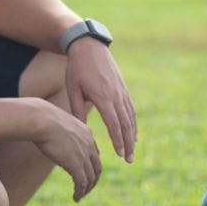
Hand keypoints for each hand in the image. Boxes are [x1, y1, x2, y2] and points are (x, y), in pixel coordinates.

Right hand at [31, 99, 101, 201]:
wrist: (41, 120)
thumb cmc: (43, 119)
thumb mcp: (58, 124)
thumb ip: (62, 133)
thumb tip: (55, 136)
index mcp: (86, 133)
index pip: (95, 154)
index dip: (92, 167)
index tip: (85, 174)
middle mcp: (89, 144)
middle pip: (97, 168)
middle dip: (92, 181)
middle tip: (85, 189)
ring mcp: (84, 154)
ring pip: (91, 178)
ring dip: (86, 190)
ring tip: (79, 196)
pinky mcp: (76, 164)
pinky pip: (82, 183)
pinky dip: (80, 192)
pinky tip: (75, 198)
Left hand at [65, 38, 136, 162]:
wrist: (88, 46)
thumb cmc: (77, 68)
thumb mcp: (73, 90)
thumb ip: (78, 111)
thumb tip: (82, 131)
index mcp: (103, 96)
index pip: (113, 123)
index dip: (118, 140)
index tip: (120, 154)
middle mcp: (115, 95)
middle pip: (125, 123)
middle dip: (128, 143)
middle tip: (129, 160)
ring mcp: (121, 90)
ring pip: (130, 117)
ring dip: (133, 135)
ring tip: (132, 151)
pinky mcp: (122, 87)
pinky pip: (131, 108)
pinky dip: (133, 122)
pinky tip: (134, 132)